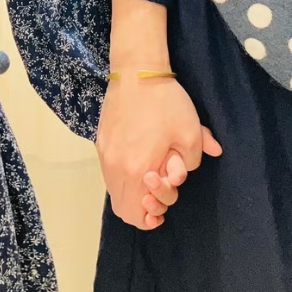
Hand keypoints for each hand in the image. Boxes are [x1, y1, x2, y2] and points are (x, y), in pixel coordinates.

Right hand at [96, 74, 220, 229]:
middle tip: (160, 189)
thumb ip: (191, 161)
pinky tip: (139, 158)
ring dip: (132, 190)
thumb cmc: (165, 103)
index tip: (162, 207)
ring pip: (114, 189)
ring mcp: (104, 154)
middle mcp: (114, 167)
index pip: (134, 214)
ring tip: (151, 173)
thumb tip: (182, 171)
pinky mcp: (100, 141)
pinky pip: (110, 171)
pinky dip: (124, 175)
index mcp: (136, 170)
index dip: (149, 218)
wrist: (136, 72)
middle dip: (142, 207)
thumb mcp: (190, 133)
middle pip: (121, 207)